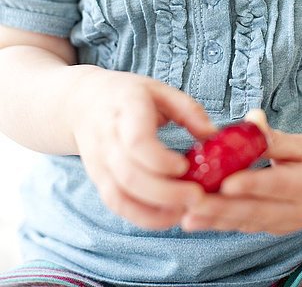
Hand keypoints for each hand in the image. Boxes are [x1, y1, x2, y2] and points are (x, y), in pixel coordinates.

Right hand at [67, 66, 215, 229]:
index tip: (185, 166)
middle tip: (197, 196)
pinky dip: (141, 217)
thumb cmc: (128, 94)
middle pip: (130, 175)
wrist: (82, 101)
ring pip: (120, 196)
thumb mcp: (159, 90)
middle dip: (166, 193)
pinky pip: (116, 204)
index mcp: (125, 108)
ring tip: (185, 211)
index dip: (161, 160)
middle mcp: (107, 138)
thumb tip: (213, 135)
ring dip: (153, 211)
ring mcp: (99, 161)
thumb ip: (188, 110)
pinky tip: (167, 216)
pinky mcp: (98, 179)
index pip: (137, 141)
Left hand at [181, 112, 301, 233]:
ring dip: (216, 222)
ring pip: (248, 223)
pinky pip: (247, 227)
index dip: (251, 185)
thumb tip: (252, 118)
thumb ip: (275, 137)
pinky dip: (222, 225)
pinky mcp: (275, 230)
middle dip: (222, 210)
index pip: (277, 185)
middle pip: (257, 211)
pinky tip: (199, 220)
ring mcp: (286, 225)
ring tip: (188, 217)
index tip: (225, 184)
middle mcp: (298, 211)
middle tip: (193, 205)